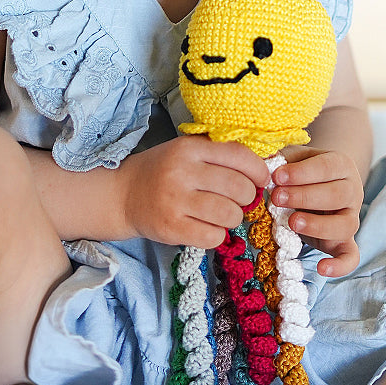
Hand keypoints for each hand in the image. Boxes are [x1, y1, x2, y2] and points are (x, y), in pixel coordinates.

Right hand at [120, 135, 270, 248]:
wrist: (123, 194)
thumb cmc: (163, 170)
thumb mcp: (187, 150)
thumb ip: (219, 153)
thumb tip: (262, 168)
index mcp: (189, 148)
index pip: (239, 155)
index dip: (258, 170)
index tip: (261, 180)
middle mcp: (182, 172)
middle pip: (239, 188)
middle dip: (247, 197)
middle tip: (238, 200)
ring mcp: (175, 201)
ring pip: (230, 214)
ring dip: (233, 217)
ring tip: (222, 214)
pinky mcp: (172, 228)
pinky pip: (214, 237)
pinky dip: (217, 235)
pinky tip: (207, 227)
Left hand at [270, 148, 363, 276]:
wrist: (316, 188)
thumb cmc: (301, 171)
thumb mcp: (293, 158)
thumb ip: (281, 159)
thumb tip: (261, 161)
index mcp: (341, 166)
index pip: (328, 167)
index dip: (302, 172)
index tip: (276, 176)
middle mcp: (352, 192)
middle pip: (338, 195)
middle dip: (304, 197)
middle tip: (277, 198)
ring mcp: (351, 218)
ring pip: (346, 225)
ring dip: (318, 225)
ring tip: (291, 222)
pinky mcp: (346, 243)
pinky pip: (351, 257)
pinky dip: (339, 265)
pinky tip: (321, 268)